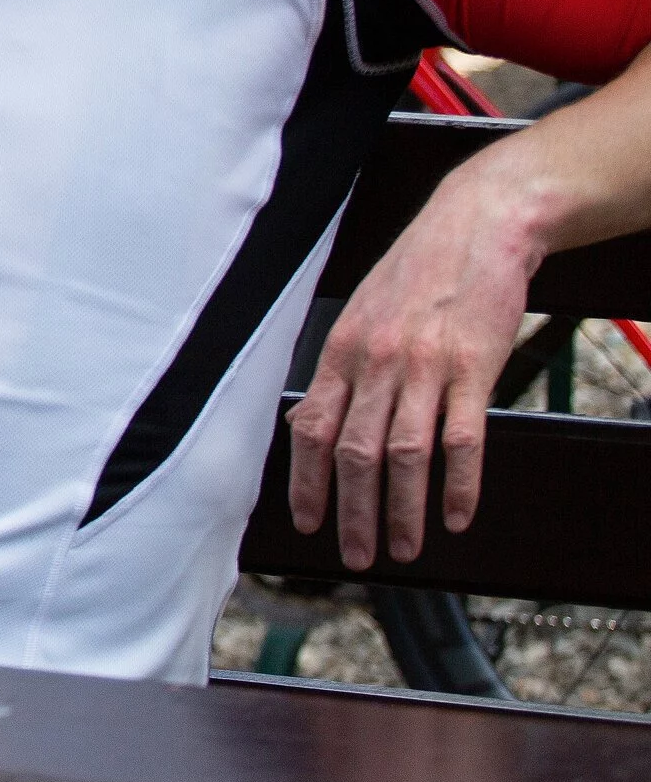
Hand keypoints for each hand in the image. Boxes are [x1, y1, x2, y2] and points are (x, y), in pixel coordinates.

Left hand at [286, 171, 534, 569]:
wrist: (475, 226)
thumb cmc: (416, 272)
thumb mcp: (360, 313)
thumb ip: (340, 368)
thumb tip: (314, 421)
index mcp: (340, 350)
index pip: (311, 429)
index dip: (305, 482)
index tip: (309, 522)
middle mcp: (375, 362)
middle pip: (355, 454)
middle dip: (352, 514)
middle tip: (356, 555)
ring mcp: (425, 367)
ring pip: (405, 456)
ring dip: (402, 511)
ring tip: (402, 549)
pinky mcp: (473, 368)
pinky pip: (462, 440)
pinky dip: (457, 485)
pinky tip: (454, 516)